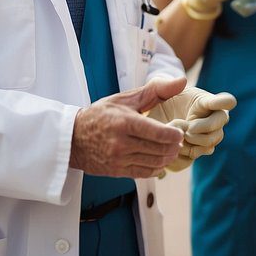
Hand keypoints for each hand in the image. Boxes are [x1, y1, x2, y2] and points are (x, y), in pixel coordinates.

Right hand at [70, 76, 187, 176]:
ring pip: (154, 163)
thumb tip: (182, 81)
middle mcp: (121, 143)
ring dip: (167, 157)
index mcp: (124, 122)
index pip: (158, 133)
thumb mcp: (126, 98)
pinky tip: (159, 160)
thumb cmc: (101, 115)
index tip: (179, 132)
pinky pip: (144, 173)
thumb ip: (156, 90)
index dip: (174, 135)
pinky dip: (156, 168)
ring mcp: (118, 159)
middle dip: (173, 146)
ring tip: (170, 150)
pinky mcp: (116, 171)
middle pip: (159, 149)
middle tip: (177, 141)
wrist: (73, 137)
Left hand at [147, 85, 235, 171]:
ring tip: (176, 135)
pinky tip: (173, 145)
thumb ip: (167, 85)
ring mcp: (208, 137)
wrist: (153, 125)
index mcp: (208, 102)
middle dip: (202, 126)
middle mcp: (214, 120)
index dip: (224, 102)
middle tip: (187, 127)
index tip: (223, 103)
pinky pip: (194, 155)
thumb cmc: (160, 103)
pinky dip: (181, 152)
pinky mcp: (196, 152)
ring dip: (191, 140)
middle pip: (220, 124)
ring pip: (209, 143)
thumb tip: (182, 80)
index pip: (226, 101)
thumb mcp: (159, 91)